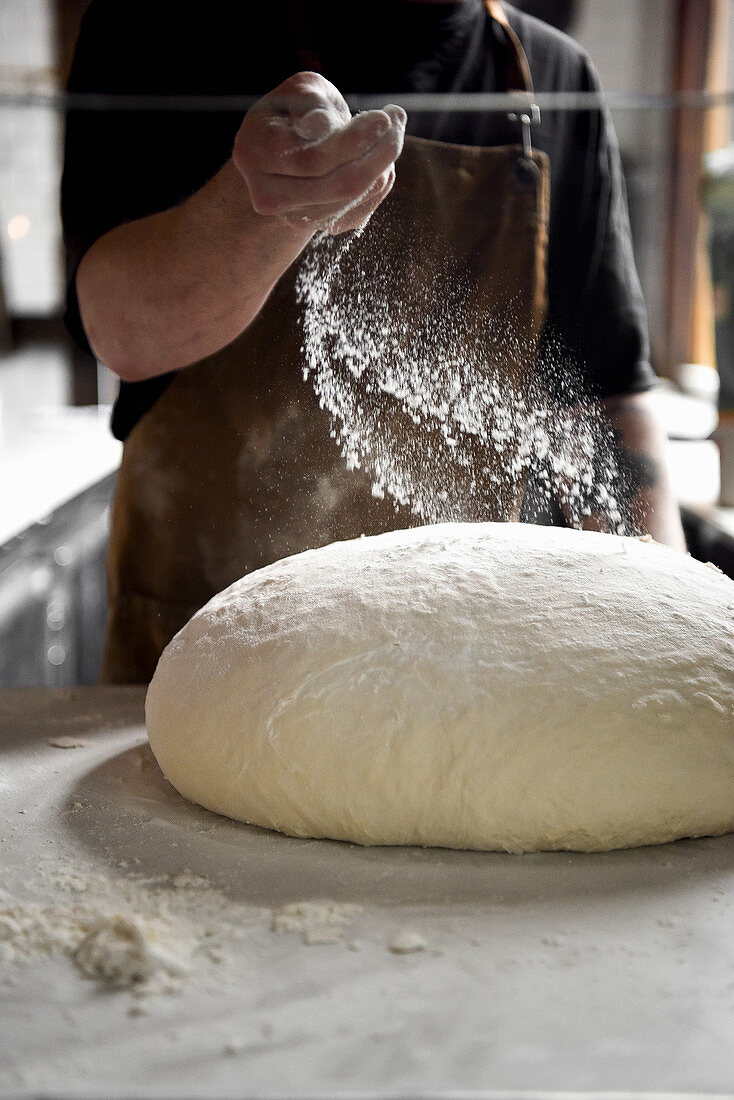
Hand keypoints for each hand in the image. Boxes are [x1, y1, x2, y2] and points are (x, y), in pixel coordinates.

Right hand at [232, 71, 405, 234]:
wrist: (286, 153)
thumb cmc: (294, 111)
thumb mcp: (299, 91)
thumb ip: (310, 100)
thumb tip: (323, 124)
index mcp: (254, 154)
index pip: (311, 158)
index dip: (352, 140)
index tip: (383, 117)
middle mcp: (269, 194)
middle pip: (337, 185)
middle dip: (377, 152)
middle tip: (397, 120)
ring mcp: (294, 217)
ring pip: (353, 198)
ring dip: (383, 164)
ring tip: (393, 131)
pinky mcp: (321, 226)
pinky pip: (361, 208)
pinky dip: (379, 180)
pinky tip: (379, 155)